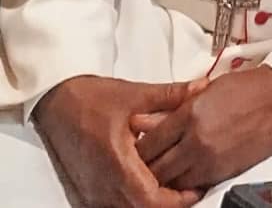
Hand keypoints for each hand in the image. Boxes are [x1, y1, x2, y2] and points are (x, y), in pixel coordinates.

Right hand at [34, 75, 201, 207]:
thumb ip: (172, 95)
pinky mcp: (87, 190)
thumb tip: (201, 89)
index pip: (149, 199)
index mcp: (116, 164)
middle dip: (168, 202)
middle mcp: (102, 185)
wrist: (57, 101)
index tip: (197, 189)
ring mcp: (92, 191)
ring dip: (151, 200)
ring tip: (175, 182)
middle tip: (192, 186)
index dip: (176, 199)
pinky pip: (114, 202)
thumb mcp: (137, 94)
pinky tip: (149, 181)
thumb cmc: (92, 99)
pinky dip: (134, 197)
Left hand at [132, 65, 271, 190]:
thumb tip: (141, 121)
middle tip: (141, 166)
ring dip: (163, 179)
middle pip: (156, 168)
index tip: (133, 149)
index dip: (136, 149)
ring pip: (172, 182)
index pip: (149, 143)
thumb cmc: (247, 88)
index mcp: (190, 115)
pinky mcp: (223, 173)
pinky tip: (182, 176)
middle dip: (144, 169)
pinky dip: (184, 184)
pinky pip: (193, 186)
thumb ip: (172, 107)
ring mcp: (210, 160)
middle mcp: (196, 141)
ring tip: (160, 172)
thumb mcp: (207, 90)